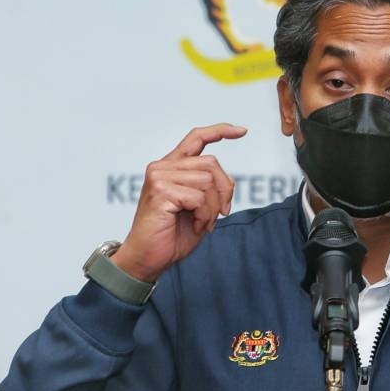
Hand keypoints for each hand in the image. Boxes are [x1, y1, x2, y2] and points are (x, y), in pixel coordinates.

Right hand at [111, 123, 246, 282]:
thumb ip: (208, 186)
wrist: (147, 260)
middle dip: (225, 189)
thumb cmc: (172, 235)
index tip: (242, 131)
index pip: (196, 138)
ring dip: (213, 207)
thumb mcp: (199, 207)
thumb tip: (226, 180)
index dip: (220, 131)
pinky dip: (204, 215)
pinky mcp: (160, 192)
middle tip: (222, 213)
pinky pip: (199, 198)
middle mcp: (162, 167)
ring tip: (202, 221)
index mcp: (171, 167)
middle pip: (212, 163)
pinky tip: (195, 225)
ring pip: (208, 181)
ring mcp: (159, 177)